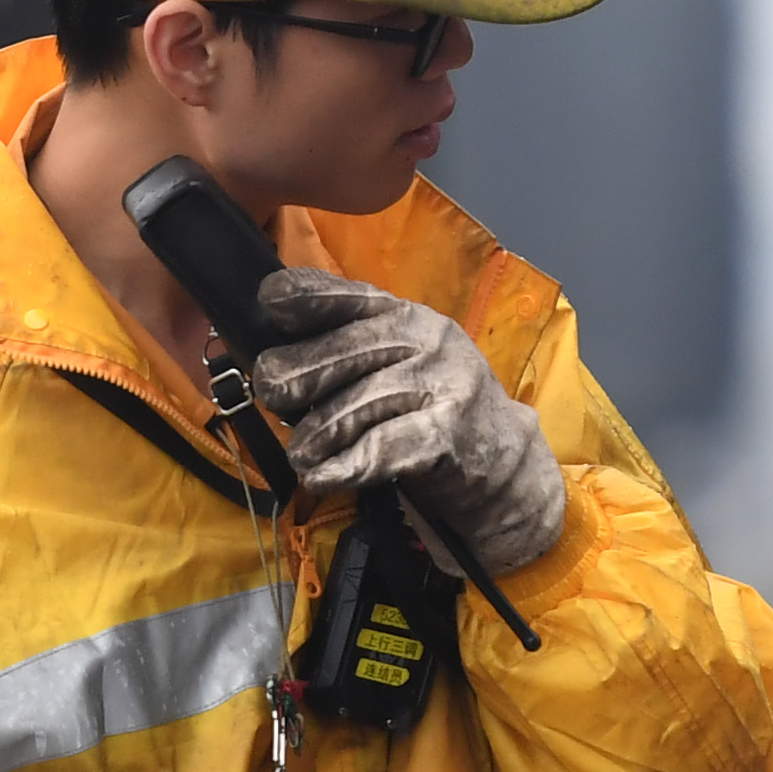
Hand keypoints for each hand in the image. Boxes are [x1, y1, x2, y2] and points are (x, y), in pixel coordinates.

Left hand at [249, 273, 568, 575]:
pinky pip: (380, 449)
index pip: (350, 295)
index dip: (306, 296)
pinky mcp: (447, 436)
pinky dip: (343, 466)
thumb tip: (267, 360)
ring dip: (315, 434)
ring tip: (300, 453)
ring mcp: (442, 385)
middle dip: (295, 376)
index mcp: (407, 315)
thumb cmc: (432, 406)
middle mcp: (427, 340)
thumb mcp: (399, 361)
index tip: (270, 304)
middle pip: (342, 352)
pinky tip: (321, 476)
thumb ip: (345, 349)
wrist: (505, 459)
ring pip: (356, 405)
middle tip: (272, 396)